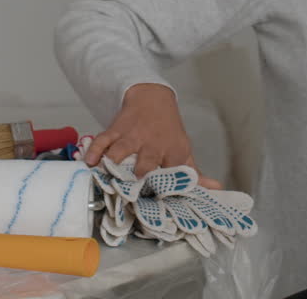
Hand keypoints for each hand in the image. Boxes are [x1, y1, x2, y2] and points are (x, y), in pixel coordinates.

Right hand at [83, 83, 222, 188]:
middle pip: (145, 165)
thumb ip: (196, 174)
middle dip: (138, 180)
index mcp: (173, 152)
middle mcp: (153, 145)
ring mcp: (133, 136)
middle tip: (130, 198)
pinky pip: (103, 139)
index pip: (171, 175)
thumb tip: (217, 190)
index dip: (165, 193)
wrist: (153, 98)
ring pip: (121, 151)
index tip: (158, 209)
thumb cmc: (168, 132)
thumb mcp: (183, 151)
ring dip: (112, 165)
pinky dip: (95, 150)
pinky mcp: (116, 129)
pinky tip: (89, 162)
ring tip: (105, 181)